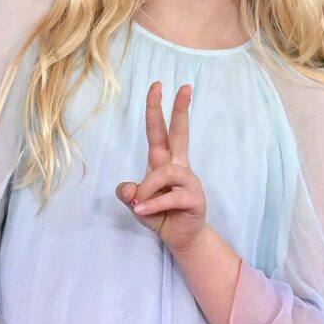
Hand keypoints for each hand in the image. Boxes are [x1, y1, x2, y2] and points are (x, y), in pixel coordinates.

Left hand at [116, 81, 207, 255]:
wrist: (181, 238)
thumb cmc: (159, 214)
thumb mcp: (136, 203)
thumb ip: (128, 194)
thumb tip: (128, 190)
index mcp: (164, 161)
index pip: (160, 130)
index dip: (157, 109)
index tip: (157, 86)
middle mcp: (179, 166)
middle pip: (180, 132)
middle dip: (180, 109)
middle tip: (183, 87)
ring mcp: (190, 181)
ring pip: (164, 173)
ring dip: (147, 188)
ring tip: (140, 204)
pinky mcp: (195, 199)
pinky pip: (170, 197)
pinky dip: (153, 204)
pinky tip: (144, 210)